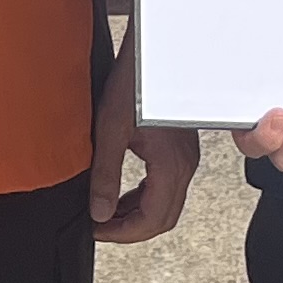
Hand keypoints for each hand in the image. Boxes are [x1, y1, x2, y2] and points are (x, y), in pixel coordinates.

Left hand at [87, 54, 197, 243]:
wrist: (155, 50)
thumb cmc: (135, 81)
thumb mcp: (111, 130)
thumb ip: (105, 175)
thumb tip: (100, 212)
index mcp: (171, 166)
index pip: (152, 220)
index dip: (123, 233)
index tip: (98, 230)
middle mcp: (184, 166)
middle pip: (163, 218)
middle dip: (130, 228)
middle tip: (102, 227)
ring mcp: (185, 157)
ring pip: (165, 203)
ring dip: (137, 213)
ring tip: (107, 211)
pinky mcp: (181, 148)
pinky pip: (165, 185)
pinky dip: (145, 195)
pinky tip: (124, 190)